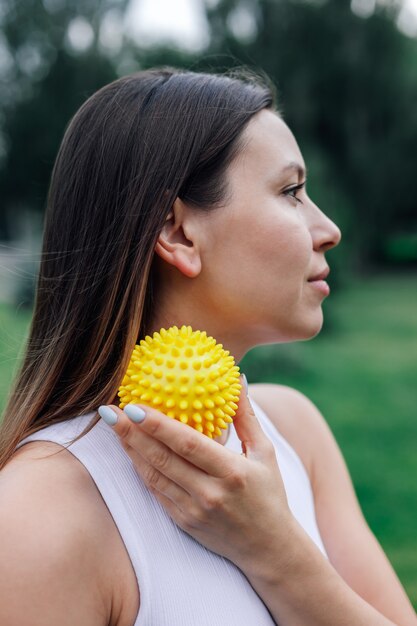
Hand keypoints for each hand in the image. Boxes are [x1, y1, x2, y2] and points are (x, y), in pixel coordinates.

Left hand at [98, 376, 292, 575]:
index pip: (189, 445)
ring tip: (113, 426)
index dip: (159, 425)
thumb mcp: (265, 452)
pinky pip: (155, 491)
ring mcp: (194, 511)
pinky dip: (139, 469)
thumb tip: (237, 378)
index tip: (136, 405)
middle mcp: (210, 493)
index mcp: (232, 472)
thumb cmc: (269, 494)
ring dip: (130, 449)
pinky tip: (129, 450)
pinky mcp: (183, 522)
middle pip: (163, 459)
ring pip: (153, 475)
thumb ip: (246, 416)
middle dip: (131, 433)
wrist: (268, 548)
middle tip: (110, 411)